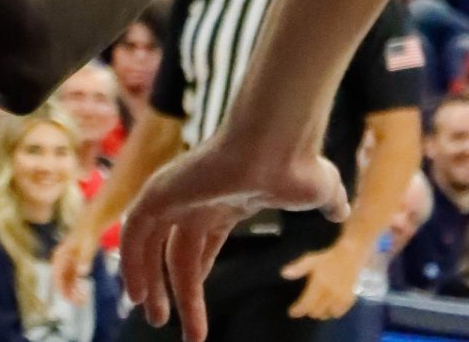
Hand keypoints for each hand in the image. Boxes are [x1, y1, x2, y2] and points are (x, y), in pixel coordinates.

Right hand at [52, 224, 98, 300]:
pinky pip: (71, 279)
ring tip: (83, 299)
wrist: (90, 224)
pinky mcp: (73, 263)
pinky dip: (76, 287)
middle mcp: (60, 260)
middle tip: (80, 302)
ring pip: (66, 282)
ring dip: (72, 292)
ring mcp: (66, 262)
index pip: (56, 276)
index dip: (62, 289)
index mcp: (60, 255)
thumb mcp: (86, 246)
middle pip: (60, 281)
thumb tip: (82, 273)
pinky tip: (84, 291)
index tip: (70, 299)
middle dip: (68, 293)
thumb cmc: (87, 233)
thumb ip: (84, 259)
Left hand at [120, 133, 349, 341]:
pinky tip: (137, 292)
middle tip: (167, 325)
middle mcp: (195, 198)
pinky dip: (131, 260)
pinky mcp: (159, 190)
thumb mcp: (320, 190)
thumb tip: (339, 210)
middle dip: (171, 291)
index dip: (193, 282)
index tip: (193, 320)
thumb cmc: (298, 166)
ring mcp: (175, 192)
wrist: (278, 147)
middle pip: (174, 253)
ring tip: (152, 318)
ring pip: (148, 243)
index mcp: (223, 202)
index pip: (198, 246)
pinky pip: (134, 231)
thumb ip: (326, 201)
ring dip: (147, 280)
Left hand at [282, 238, 364, 319]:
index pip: (307, 303)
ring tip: (314, 307)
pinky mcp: (349, 301)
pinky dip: (330, 312)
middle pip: (316, 312)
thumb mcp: (310, 260)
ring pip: (327, 315)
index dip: (298, 310)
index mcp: (320, 284)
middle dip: (308, 311)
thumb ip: (297, 268)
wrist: (349, 258)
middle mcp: (331, 294)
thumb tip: (283, 274)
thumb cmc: (327, 258)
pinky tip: (326, 307)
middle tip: (303, 306)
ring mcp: (341, 299)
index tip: (291, 313)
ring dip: (319, 313)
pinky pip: (337, 313)